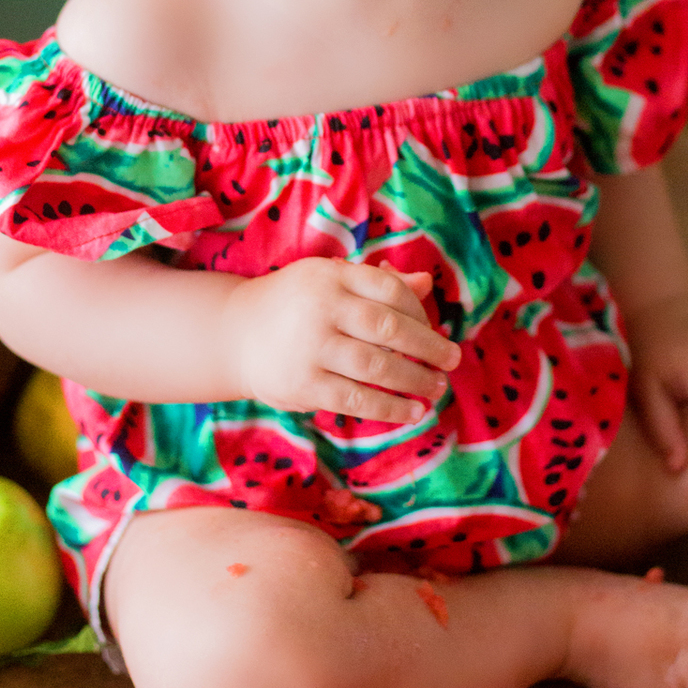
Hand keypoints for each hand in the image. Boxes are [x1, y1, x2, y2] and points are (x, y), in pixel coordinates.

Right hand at [224, 257, 457, 424]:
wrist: (234, 334)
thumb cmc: (296, 304)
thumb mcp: (331, 282)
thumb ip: (376, 283)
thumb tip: (426, 284)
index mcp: (331, 276)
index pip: (390, 289)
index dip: (420, 311)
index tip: (433, 329)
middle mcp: (321, 307)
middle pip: (390, 328)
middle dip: (429, 347)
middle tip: (453, 360)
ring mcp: (311, 347)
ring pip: (378, 367)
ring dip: (415, 381)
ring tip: (436, 388)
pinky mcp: (303, 384)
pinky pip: (357, 399)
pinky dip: (391, 408)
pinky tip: (412, 412)